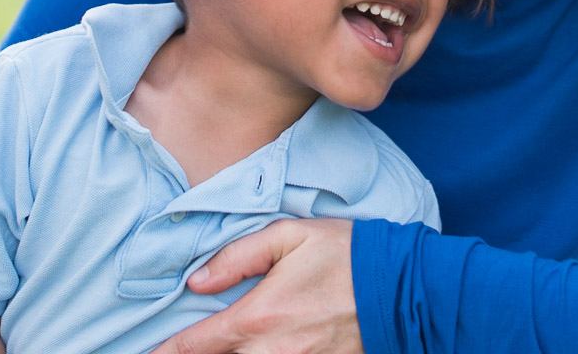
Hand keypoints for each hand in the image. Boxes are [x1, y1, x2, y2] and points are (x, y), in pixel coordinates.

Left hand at [149, 218, 360, 353]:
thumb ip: (238, 256)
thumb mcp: (290, 236)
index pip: (197, 345)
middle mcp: (273, 352)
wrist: (403, 288)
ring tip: (207, 351)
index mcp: (259, 316)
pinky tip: (255, 353)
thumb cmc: (346, 255)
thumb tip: (196, 281)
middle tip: (173, 351)